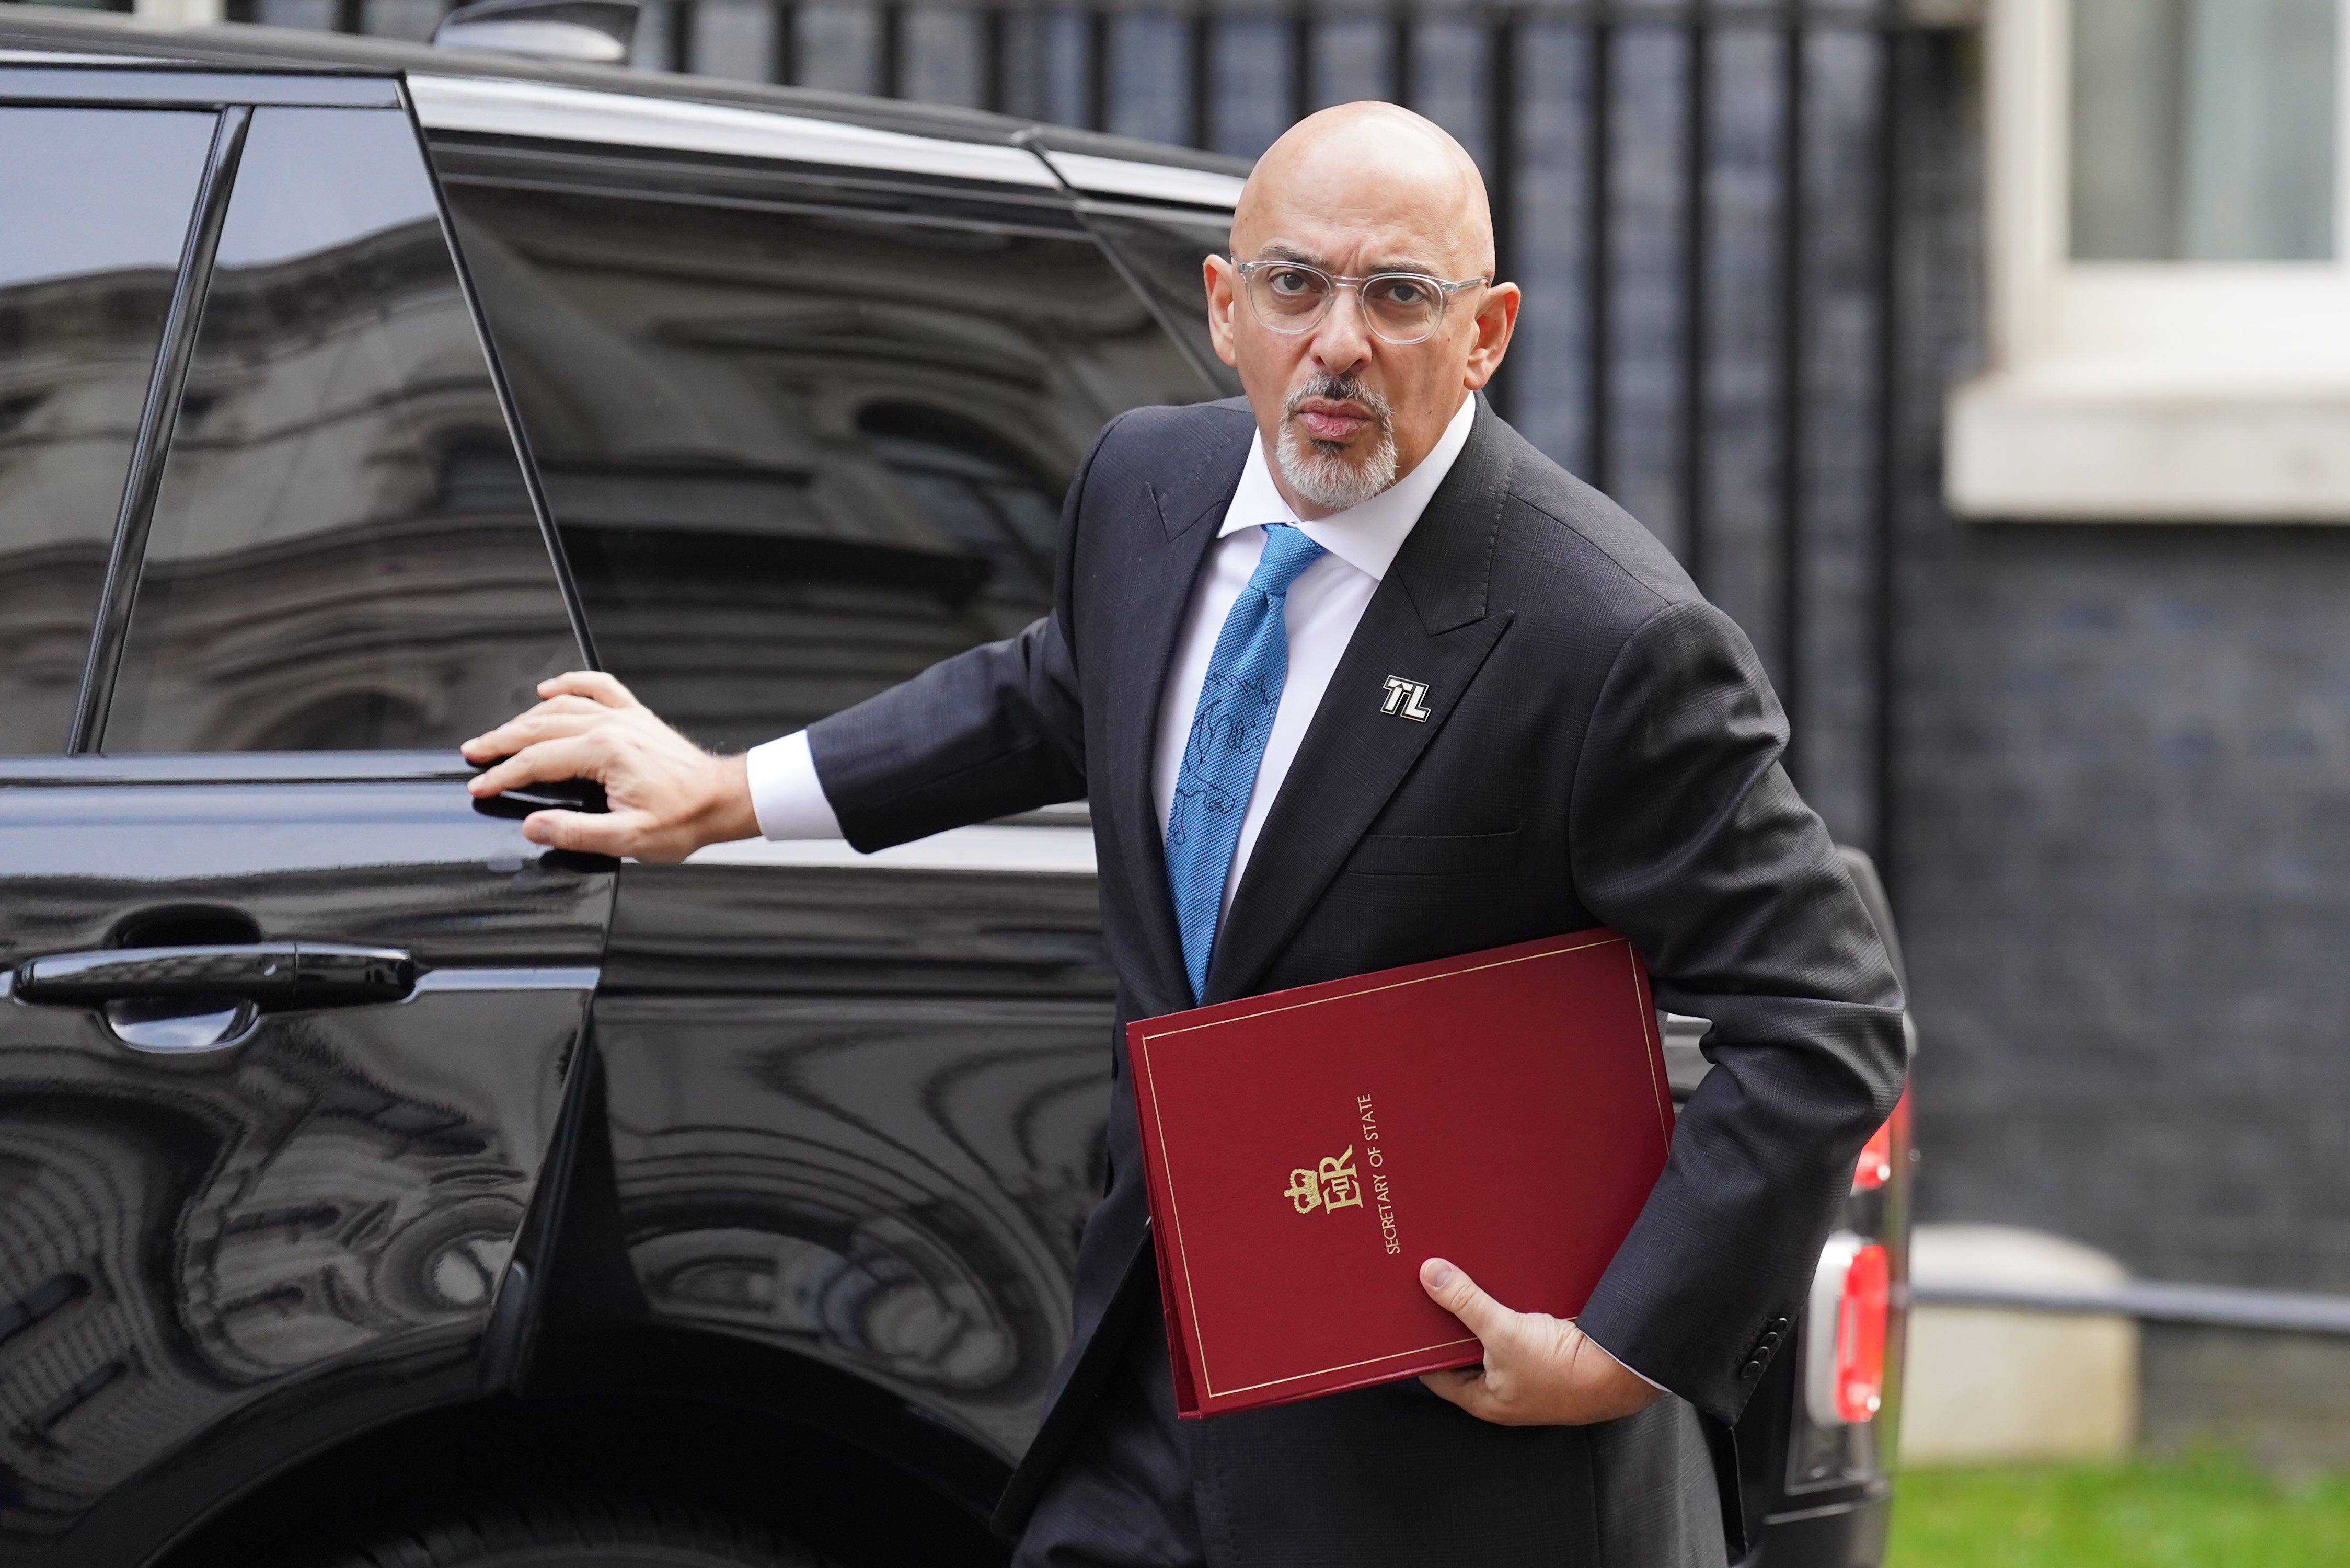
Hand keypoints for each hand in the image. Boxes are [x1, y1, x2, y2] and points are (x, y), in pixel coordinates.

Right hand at [461, 671, 758, 860]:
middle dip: (501, 741)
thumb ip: (576, 832)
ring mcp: (624, 717)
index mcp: (604, 753)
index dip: (502, 774)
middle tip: (473, 752)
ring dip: (524, 718)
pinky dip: (570, 684)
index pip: (537, 761)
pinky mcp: (636, 716)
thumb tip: (534, 826)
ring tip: (499, 733)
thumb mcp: (628, 838)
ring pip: (560, 707)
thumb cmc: (685, 818)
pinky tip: (549, 688)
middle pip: (540, 727)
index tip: (479, 785)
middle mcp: (611, 727)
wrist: (723, 800)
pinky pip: (598, 688)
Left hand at [1417, 1257, 1662, 1425]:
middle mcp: (1502, 1391)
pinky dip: (1508, 1309)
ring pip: (1492, 1339)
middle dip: (1450, 1323)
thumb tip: (1430, 1275)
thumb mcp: (1504, 1333)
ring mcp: (1526, 1374)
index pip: (1435, 1374)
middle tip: (1431, 1289)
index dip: (1419, 1346)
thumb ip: (1465, 1303)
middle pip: (1464, 1353)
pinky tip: (1504, 1284)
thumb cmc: (1564, 1372)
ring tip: (1463, 1279)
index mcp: (1483, 1400)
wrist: (1622, 1371)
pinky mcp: (1548, 1355)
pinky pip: (1518, 1330)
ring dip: (1481, 1313)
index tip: (1405, 1317)